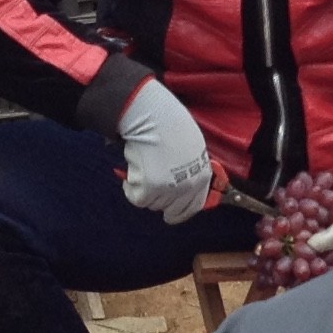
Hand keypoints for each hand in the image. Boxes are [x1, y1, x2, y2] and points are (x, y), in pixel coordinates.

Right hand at [116, 80, 217, 223]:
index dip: (180, 212)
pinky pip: (136, 198)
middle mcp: (187, 187)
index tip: (171, 215)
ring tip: (143, 167)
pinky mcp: (149, 189)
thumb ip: (189, 169)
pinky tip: (132, 173)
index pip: (194, 206)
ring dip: (145, 189)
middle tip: (149, 192)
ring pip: (152, 202)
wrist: (152, 116)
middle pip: (171, 209)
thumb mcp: (192, 148)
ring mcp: (168, 189)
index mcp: (201, 177)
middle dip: (160, 202)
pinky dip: (130, 188)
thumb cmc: (170, 125)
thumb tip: (179, 184)